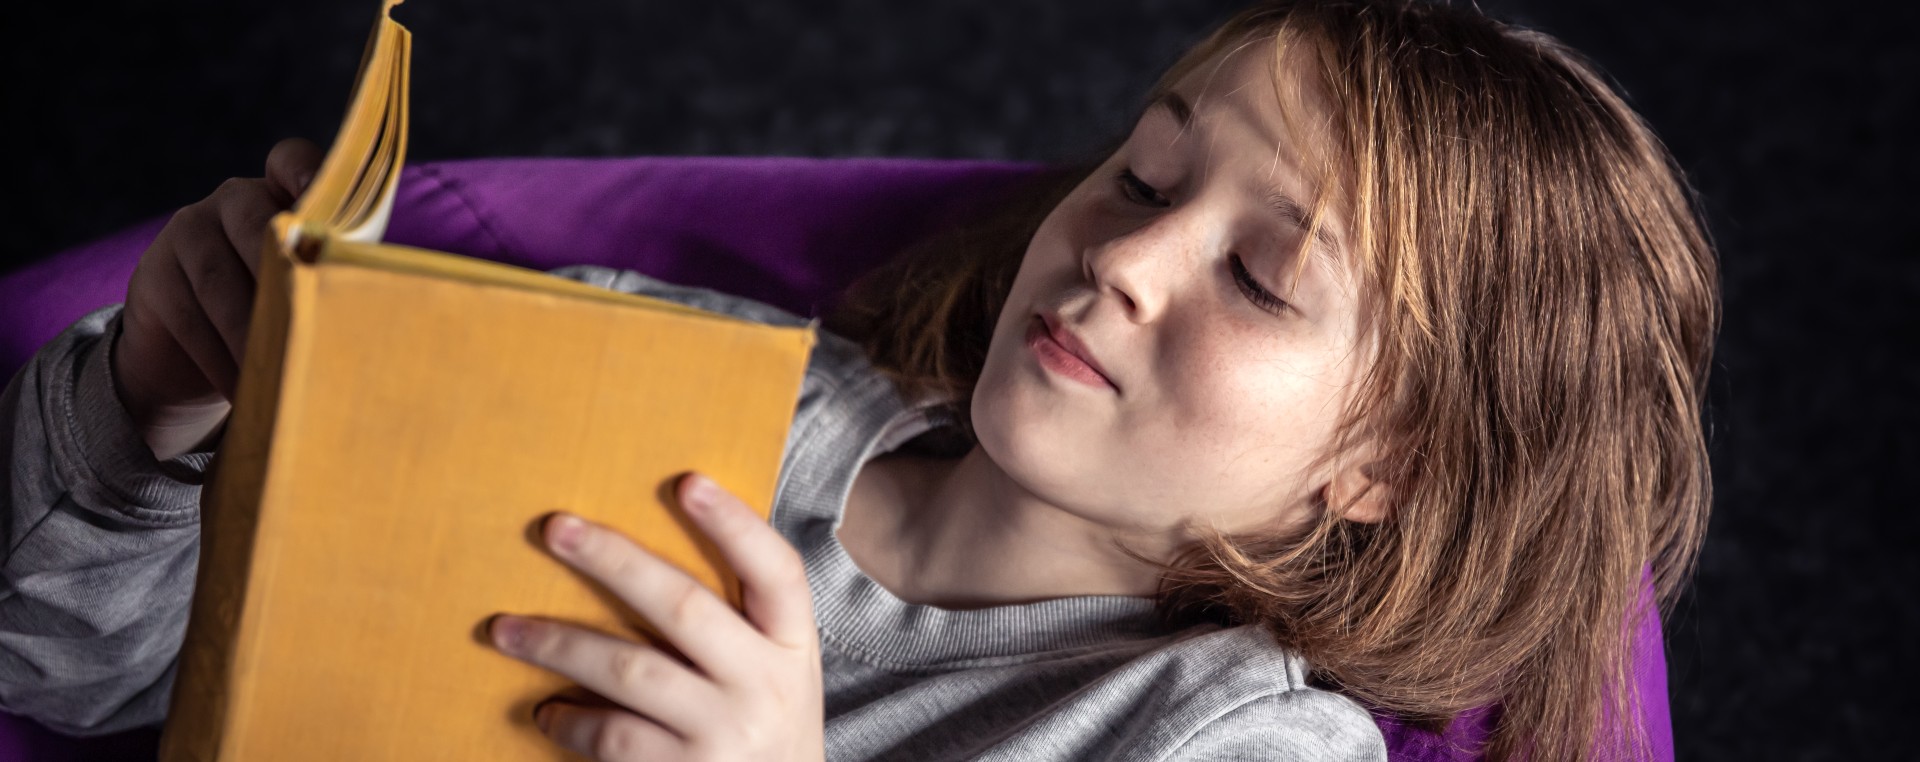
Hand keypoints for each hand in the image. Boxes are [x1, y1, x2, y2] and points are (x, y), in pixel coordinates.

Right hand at [112, 137, 322, 459]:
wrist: (199, 355)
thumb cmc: (281, 311)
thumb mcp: (315, 286)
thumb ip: (342, 274)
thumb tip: (393, 298)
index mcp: (281, 193)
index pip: (292, 161)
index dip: (304, 172)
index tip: (316, 196)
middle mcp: (232, 200)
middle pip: (255, 226)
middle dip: (282, 279)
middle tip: (308, 323)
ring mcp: (187, 231)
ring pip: (217, 278)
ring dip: (250, 330)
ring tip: (281, 370)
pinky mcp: (153, 276)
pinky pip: (187, 316)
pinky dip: (219, 357)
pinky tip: (244, 388)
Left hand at [487, 472, 824, 760]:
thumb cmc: (765, 727)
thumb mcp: (778, 671)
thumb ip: (740, 621)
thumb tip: (646, 551)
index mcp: (794, 645)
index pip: (776, 571)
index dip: (736, 524)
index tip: (687, 481)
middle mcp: (767, 686)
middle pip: (684, 607)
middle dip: (613, 561)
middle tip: (556, 529)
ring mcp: (727, 732)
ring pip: (631, 671)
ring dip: (559, 645)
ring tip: (506, 630)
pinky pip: (614, 736)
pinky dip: (571, 721)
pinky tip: (546, 711)